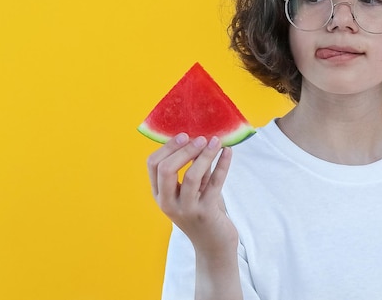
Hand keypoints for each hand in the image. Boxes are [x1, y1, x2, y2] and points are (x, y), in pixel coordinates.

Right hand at [147, 133, 238, 254]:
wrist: (214, 246)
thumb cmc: (202, 213)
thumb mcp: (193, 190)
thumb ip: (193, 168)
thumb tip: (201, 138)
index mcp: (160, 195)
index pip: (153, 165)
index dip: (167, 147)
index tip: (184, 135)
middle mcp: (168, 203)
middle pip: (166, 169)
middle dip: (183, 150)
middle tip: (201, 138)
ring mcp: (186, 210)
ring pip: (191, 176)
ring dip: (205, 155)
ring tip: (216, 141)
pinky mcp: (206, 213)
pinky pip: (214, 183)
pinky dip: (222, 165)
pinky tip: (228, 152)